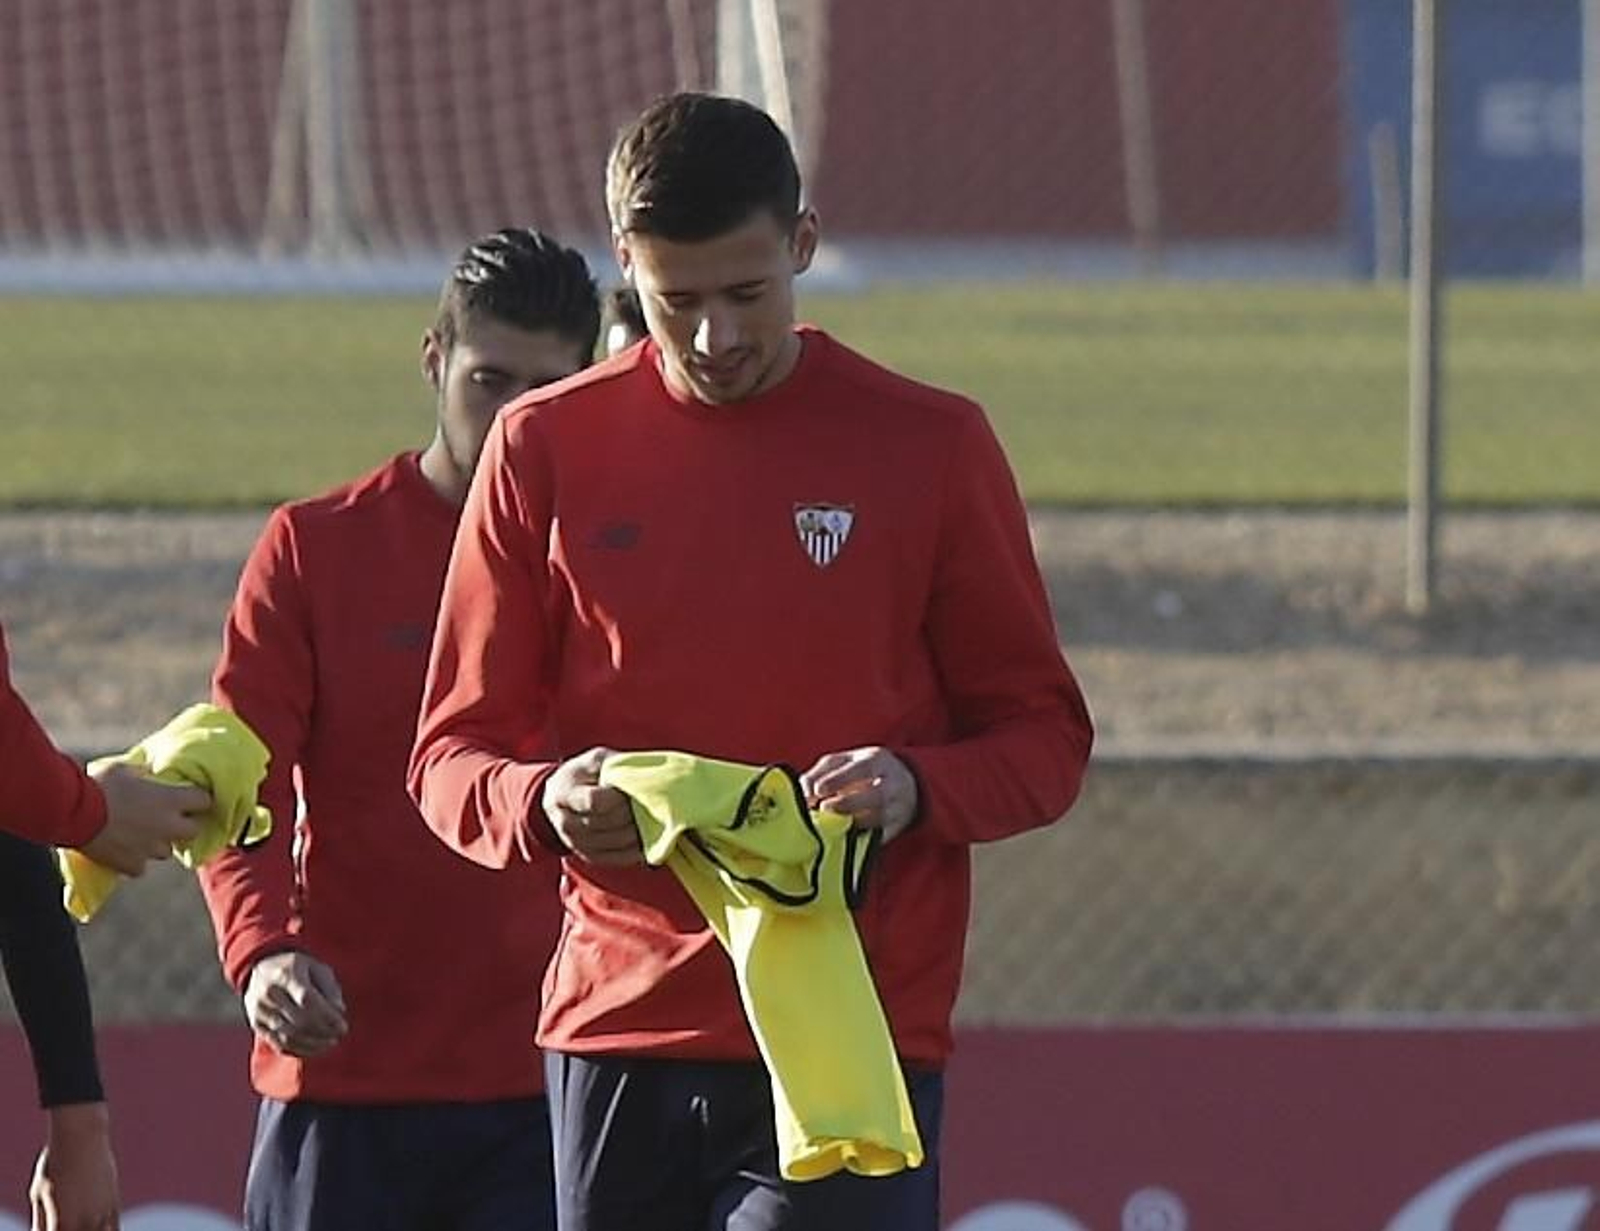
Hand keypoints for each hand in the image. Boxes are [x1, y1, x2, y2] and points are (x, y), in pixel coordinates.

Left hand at [30, 1101, 119, 1230]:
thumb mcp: (39, 1195)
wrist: (82, 1135)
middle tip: (69, 1230)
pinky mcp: (114, 1202)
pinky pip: (114, 1229)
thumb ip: (41, 1224)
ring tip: (86, 1230)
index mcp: (60, 1224)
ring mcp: (102, 1213)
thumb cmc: (54, 1163)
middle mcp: (85, 1223)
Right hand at [81, 763, 207, 876]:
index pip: (204, 800)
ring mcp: (150, 848)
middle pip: (193, 831)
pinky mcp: (131, 864)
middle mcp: (167, 826)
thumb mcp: (123, 769)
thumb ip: (141, 773)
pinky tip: (123, 852)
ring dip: (158, 844)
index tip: (189, 797)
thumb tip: (146, 773)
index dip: (197, 799)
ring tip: (141, 836)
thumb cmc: (99, 785)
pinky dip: (134, 861)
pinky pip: (140, 867)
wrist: (74, 813)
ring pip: (166, 851)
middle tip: (168, 819)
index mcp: (171, 799)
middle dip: (184, 826)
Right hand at [244, 951, 347, 1057]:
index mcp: (285, 974)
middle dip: (323, 1031)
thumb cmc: (296, 968)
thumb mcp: (315, 967)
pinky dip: (299, 1050)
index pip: (307, 1000)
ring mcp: (260, 1010)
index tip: (343, 1026)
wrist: (261, 969)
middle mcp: (269, 993)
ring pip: (289, 1036)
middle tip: (339, 1035)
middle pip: (299, 1020)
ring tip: (330, 1043)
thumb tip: (340, 1010)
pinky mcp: (256, 1024)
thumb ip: (329, 987)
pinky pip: (279, 1044)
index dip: (327, 1016)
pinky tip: (315, 1048)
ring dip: (313, 1043)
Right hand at [541, 748, 642, 865]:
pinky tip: (648, 837)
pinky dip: (637, 849)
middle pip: (609, 823)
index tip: (629, 789)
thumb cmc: (583, 774)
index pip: (596, 802)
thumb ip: (615, 765)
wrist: (559, 797)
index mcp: (564, 794)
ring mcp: (576, 843)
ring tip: (649, 817)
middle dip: (632, 812)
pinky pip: (619, 858)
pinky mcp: (590, 856)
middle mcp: (566, 823)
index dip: (618, 797)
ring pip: (617, 842)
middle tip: (648, 803)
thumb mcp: (595, 759)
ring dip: (638, 831)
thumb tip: (642, 777)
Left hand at [800, 747, 918, 843]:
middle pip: (876, 796)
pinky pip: (879, 836)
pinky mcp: (896, 829)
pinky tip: (842, 838)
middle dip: (848, 804)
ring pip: (879, 819)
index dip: (839, 779)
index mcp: (878, 761)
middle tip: (824, 808)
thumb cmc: (862, 771)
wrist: (904, 785)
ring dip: (853, 824)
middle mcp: (893, 784)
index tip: (818, 790)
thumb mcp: (842, 762)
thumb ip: (820, 773)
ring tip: (829, 826)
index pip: (862, 768)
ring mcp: (898, 809)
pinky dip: (860, 838)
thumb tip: (804, 793)